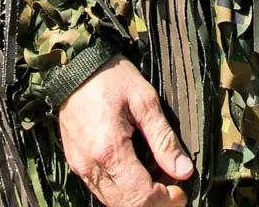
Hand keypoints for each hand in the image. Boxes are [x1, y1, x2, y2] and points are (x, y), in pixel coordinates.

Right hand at [56, 57, 191, 206]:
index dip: (167, 201)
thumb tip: (184, 171)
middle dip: (155, 203)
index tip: (182, 190)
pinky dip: (123, 191)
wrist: (75, 66)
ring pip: (113, 203)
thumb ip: (164, 139)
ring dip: (138, 199)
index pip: (142, 197)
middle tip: (174, 188)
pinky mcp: (76, 164)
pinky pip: (102, 191)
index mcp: (110, 151)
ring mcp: (80, 167)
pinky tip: (137, 174)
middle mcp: (91, 166)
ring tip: (157, 179)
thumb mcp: (145, 101)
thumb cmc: (111, 77)